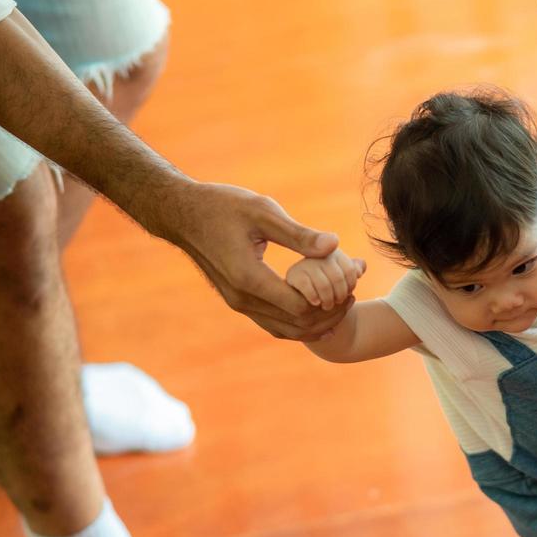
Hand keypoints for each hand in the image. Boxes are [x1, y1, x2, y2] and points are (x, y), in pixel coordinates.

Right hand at [148, 178, 351, 340]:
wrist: (182, 214)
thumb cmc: (222, 206)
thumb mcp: (263, 211)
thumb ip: (298, 233)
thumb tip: (334, 245)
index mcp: (249, 278)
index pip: (300, 306)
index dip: (331, 300)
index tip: (351, 283)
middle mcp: (242, 299)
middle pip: (296, 324)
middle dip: (329, 314)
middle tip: (353, 295)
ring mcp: (238, 303)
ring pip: (284, 330)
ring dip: (315, 323)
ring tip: (341, 305)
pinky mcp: (237, 301)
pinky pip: (272, 323)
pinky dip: (298, 323)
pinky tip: (317, 313)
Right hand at [286, 250, 367, 309]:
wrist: (299, 293)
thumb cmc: (325, 286)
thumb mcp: (341, 277)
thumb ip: (352, 271)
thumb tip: (362, 266)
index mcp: (334, 253)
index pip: (350, 269)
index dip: (351, 285)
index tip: (349, 295)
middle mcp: (320, 254)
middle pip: (338, 278)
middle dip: (340, 295)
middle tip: (337, 302)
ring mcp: (305, 263)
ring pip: (325, 285)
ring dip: (328, 300)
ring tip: (327, 306)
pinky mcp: (294, 275)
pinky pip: (309, 288)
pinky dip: (314, 298)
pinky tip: (316, 302)